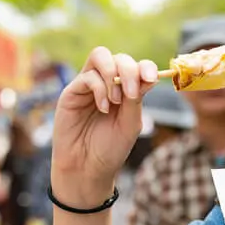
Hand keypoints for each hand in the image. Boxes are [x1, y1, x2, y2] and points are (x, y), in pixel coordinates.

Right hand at [51, 47, 158, 205]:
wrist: (87, 169)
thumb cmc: (109, 149)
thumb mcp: (129, 123)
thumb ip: (137, 98)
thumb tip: (150, 75)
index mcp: (125, 90)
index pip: (137, 66)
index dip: (146, 66)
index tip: (152, 78)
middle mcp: (106, 84)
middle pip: (119, 58)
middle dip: (129, 71)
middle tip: (132, 93)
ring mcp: (88, 86)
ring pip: (100, 56)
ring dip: (113, 75)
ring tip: (116, 100)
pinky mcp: (71, 92)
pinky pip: (87, 76)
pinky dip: (99, 89)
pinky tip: (103, 108)